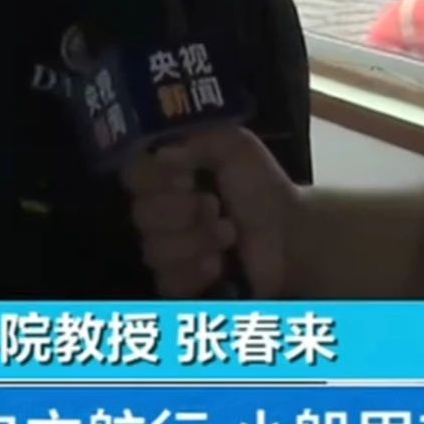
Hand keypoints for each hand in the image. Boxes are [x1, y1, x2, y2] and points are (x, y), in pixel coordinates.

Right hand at [123, 126, 299, 297]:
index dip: (155, 179)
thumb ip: (200, 139)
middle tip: (216, 207)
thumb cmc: (262, 187)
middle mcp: (160, 211)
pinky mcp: (179, 283)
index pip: (133, 175)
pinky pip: (166, 282)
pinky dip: (194, 273)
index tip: (187, 179)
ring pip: (154, 250)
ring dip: (196, 242)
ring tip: (228, 235)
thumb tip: (163, 155)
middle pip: (141, 215)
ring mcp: (167, 250)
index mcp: (167, 175)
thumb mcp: (237, 147)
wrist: (290, 234)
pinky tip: (217, 265)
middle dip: (183, 212)